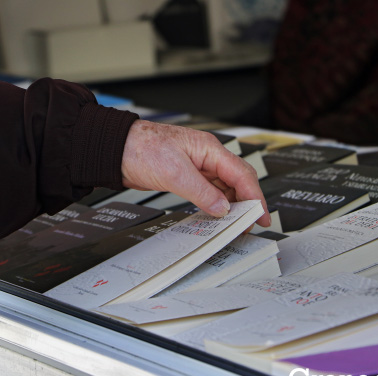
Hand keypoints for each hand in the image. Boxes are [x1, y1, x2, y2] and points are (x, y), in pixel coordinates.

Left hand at [122, 120, 270, 226]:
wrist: (117, 149)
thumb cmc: (141, 148)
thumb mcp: (174, 174)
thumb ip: (202, 192)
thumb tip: (222, 208)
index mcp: (210, 149)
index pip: (242, 174)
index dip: (255, 197)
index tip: (261, 215)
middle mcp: (208, 156)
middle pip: (239, 180)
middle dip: (248, 202)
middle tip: (251, 223)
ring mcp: (198, 166)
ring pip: (226, 186)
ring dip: (233, 205)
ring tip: (236, 223)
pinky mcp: (188, 176)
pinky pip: (211, 190)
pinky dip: (218, 203)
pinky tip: (218, 215)